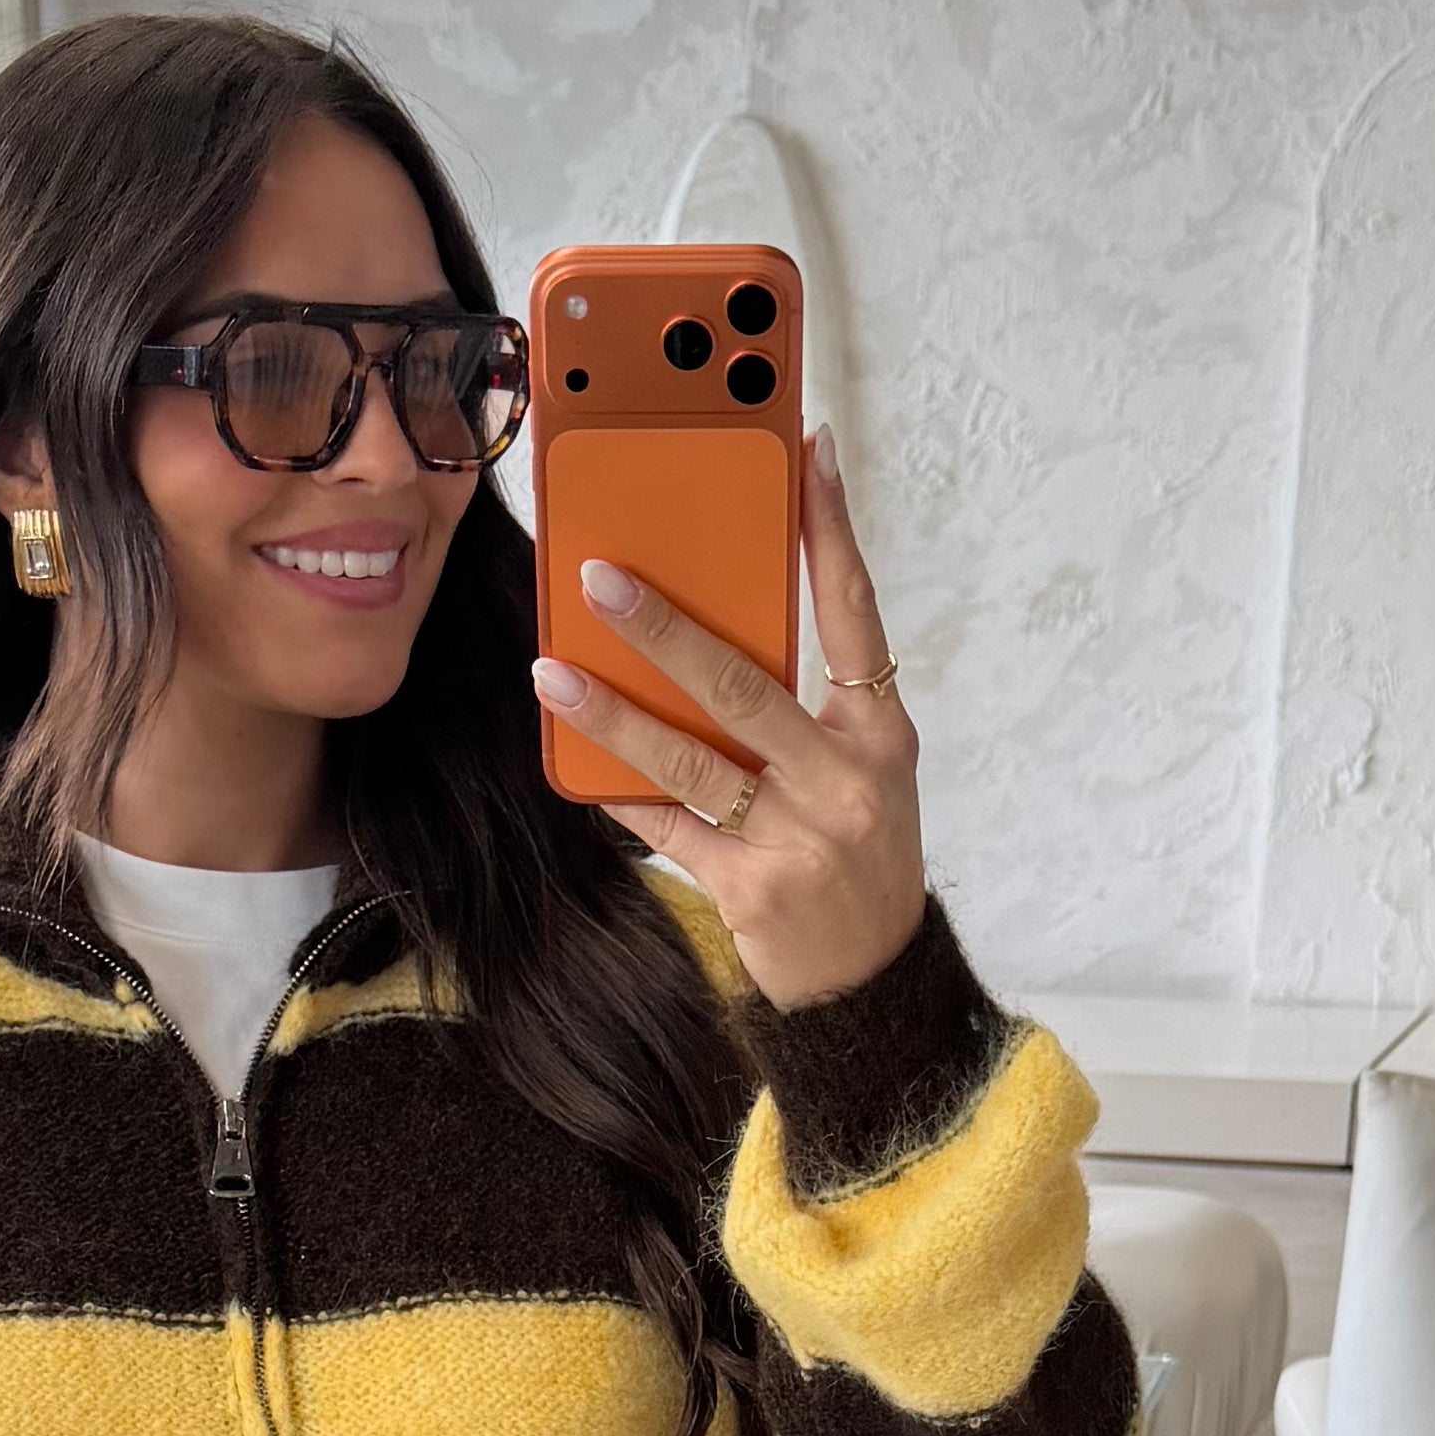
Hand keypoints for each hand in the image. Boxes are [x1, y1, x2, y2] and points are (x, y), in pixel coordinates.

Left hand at [531, 424, 925, 1010]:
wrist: (872, 982)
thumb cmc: (856, 856)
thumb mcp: (857, 772)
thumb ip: (804, 707)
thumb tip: (710, 626)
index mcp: (880, 732)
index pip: (854, 614)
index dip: (831, 532)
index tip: (806, 453)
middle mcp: (846, 778)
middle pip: (746, 684)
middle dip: (667, 627)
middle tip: (602, 578)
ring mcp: (799, 837)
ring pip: (692, 759)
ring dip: (615, 712)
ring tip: (553, 673)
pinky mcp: (751, 889)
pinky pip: (669, 826)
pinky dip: (619, 791)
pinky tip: (571, 755)